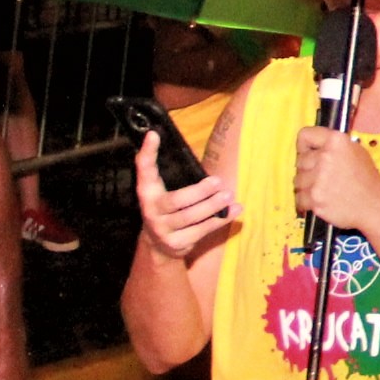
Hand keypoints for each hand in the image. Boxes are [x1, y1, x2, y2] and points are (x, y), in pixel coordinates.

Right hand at [134, 133, 237, 258]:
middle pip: (176, 201)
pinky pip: (202, 231)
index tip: (153, 134)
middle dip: (199, 192)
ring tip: (228, 195)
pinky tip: (234, 211)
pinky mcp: (177, 243)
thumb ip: (167, 170)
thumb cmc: (167, 208)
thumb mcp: (162, 189)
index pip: (144, 170)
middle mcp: (151, 211)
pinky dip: (220, 220)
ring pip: (191, 217)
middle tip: (218, 181)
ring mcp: (163, 229)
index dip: (147, 153)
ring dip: (212, 206)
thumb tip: (168, 141)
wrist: (158, 245)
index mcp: (147, 192)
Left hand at [294, 125, 379, 235]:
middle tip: (322, 177)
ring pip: (297, 180)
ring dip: (306, 187)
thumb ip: (332, 145)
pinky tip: (321, 200)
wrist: (374, 205)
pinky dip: (306, 202)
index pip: (305, 135)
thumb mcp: (356, 151)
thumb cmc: (366, 180)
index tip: (306, 153)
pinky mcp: (315, 198)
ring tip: (324, 190)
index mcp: (336, 142)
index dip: (303, 146)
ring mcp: (319, 178)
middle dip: (307, 170)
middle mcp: (326, 157)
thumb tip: (312, 147)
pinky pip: (299, 198)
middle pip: (300, 161)